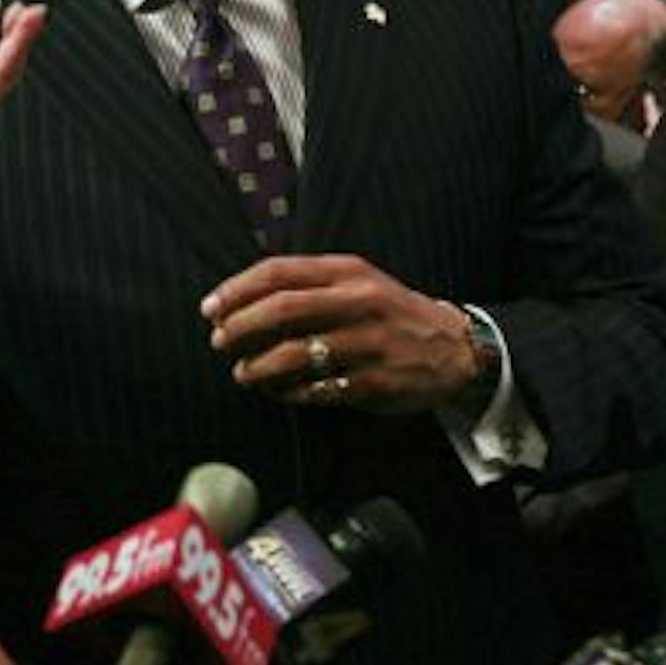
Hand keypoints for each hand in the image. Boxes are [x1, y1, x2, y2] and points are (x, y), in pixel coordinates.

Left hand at [200, 253, 479, 413]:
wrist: (455, 346)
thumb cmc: (388, 311)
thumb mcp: (355, 281)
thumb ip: (306, 284)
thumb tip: (239, 300)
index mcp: (347, 271)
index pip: (278, 272)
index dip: (236, 290)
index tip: (210, 309)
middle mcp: (358, 302)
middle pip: (282, 309)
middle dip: (241, 326)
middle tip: (219, 341)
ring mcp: (369, 343)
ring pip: (296, 354)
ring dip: (259, 366)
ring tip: (243, 374)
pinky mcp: (376, 381)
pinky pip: (318, 389)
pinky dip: (290, 393)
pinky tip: (278, 392)